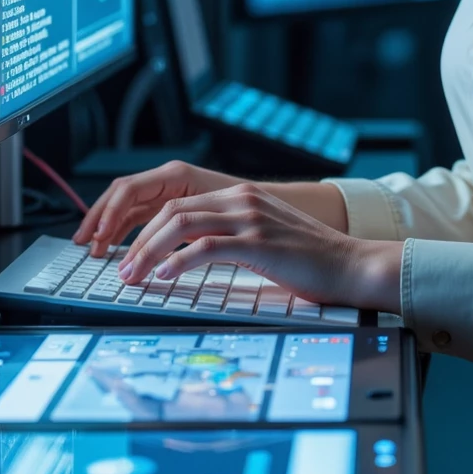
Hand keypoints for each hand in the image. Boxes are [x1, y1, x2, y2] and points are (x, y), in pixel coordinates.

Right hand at [74, 161, 240, 256]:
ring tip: (94, 250)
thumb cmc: (253, 212)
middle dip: (100, 218)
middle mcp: (171, 179)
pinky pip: (141, 214)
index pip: (129, 190)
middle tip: (85, 244)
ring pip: (128, 205)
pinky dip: (125, 229)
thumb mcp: (217, 218)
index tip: (99, 238)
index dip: (110, 213)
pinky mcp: (176, 206)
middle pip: (122, 194)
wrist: (283, 214)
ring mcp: (171, 191)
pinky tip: (117, 247)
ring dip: (109, 225)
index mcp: (178, 176)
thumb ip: (185, 227)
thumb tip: (160, 249)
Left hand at [114, 181, 402, 312]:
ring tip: (133, 276)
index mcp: (241, 195)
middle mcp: (242, 200)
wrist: (350, 264)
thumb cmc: (310, 259)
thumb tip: (193, 253)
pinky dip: (177, 263)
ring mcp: (250, 219)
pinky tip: (163, 278)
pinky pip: (205, 248)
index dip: (148, 229)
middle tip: (122, 269)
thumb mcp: (265, 235)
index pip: (179, 204)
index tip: (130, 255)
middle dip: (139, 241)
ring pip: (181, 225)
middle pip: (172, 211)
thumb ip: (233, 233)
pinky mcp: (258, 243)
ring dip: (149, 252)